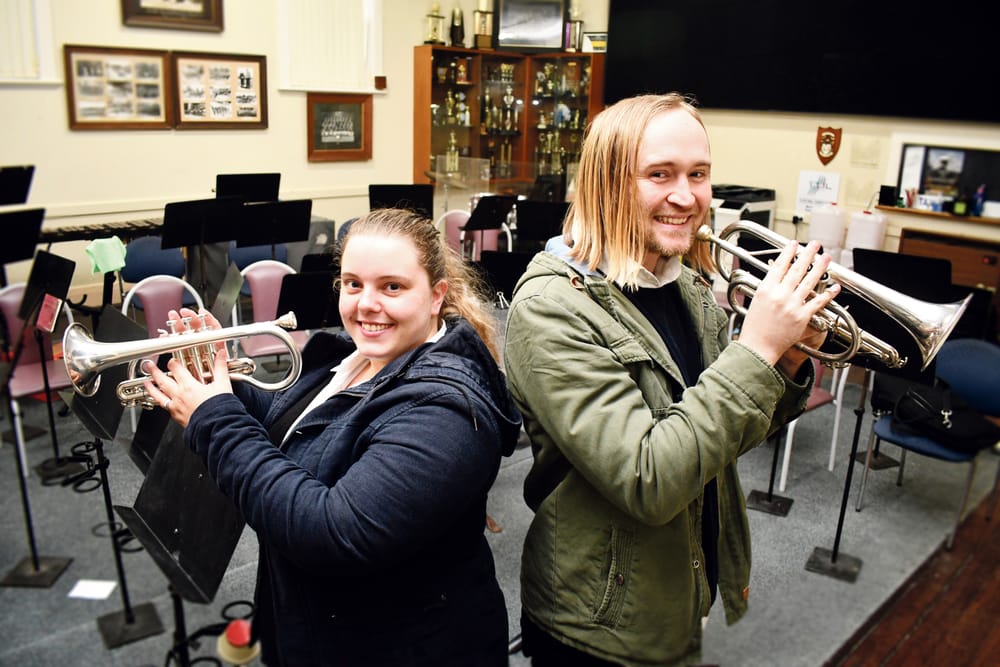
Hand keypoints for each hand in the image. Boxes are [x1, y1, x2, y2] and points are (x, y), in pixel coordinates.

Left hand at [144, 309, 232, 427]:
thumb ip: (220, 367)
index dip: (173, 363)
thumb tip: (221, 354)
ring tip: (146, 383)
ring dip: (151, 388)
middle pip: (163, 380)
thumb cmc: (219, 408)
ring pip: (159, 395)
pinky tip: (161, 402)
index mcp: (189, 386)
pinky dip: (160, 402)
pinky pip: (164, 407)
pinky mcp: (177, 417)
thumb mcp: (222, 384)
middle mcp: (179, 395)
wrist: (216, 426)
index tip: (171, 360)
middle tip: (149, 365)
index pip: (177, 369)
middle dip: (155, 371)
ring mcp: (176, 407)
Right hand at [737, 239, 839, 367]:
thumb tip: (778, 277)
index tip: (794, 244)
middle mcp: (779, 295)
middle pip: (797, 269)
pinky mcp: (802, 317)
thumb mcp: (756, 302)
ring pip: (809, 281)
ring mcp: (792, 305)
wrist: (758, 347)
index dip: (788, 252)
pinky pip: (818, 302)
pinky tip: (834, 287)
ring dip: (820, 267)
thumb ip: (768, 289)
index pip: (779, 265)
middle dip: (808, 254)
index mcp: (766, 289)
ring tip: (826, 257)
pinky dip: (828, 294)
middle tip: (815, 244)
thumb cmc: (754, 328)